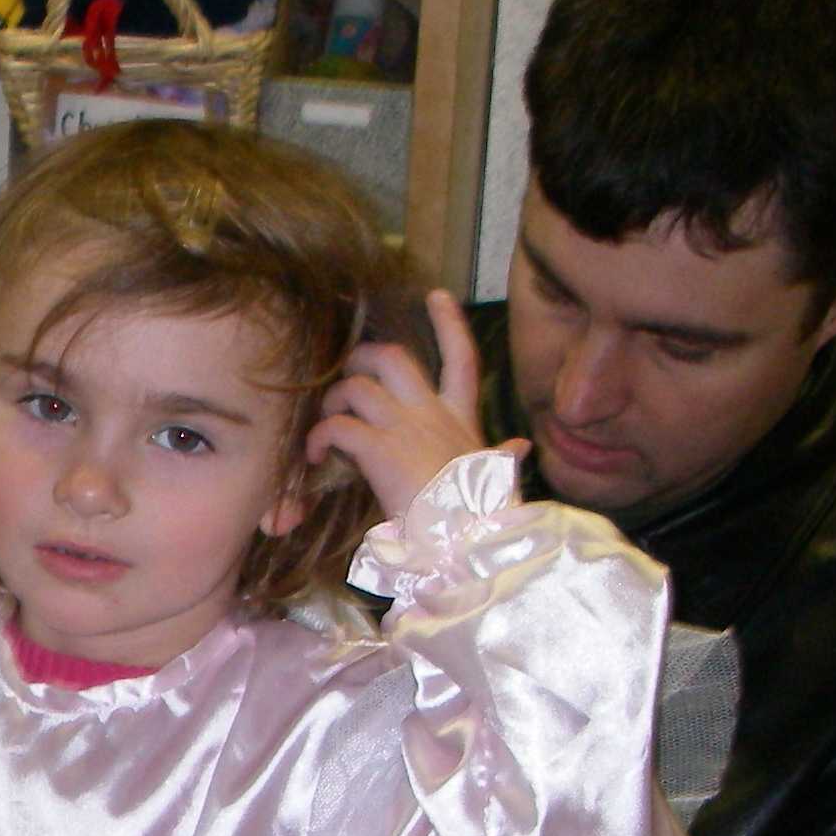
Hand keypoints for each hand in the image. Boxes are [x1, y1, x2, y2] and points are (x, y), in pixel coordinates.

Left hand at [307, 291, 521, 518]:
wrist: (469, 540)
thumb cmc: (482, 516)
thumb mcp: (496, 479)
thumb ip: (503, 457)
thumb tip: (522, 446)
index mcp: (462, 419)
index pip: (462, 358)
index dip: (450, 323)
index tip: (436, 295)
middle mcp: (432, 415)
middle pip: (393, 358)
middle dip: (361, 357)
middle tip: (345, 374)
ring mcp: (405, 429)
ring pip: (357, 387)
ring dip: (332, 401)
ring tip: (323, 426)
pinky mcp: (380, 451)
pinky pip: (338, 426)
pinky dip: (318, 436)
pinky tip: (313, 455)